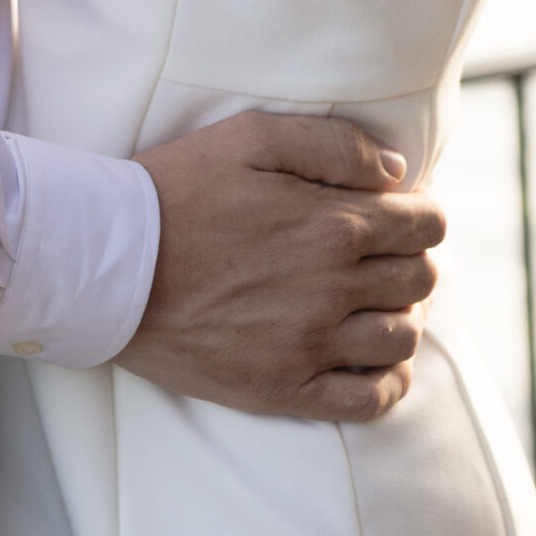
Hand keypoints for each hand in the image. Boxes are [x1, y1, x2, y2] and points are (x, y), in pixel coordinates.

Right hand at [118, 112, 443, 422]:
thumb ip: (334, 145)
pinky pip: (369, 401)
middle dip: (413, 259)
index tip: (399, 211)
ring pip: (403, 339)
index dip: (421, 213)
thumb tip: (398, 172)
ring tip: (376, 300)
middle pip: (421, 280)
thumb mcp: (250, 135)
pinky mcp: (283, 389)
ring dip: (402, 315)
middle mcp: (331, 288)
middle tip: (382, 252)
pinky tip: (372, 359)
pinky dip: (388, 382)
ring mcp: (309, 346)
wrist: (109, 264)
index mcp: (331, 224)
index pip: (426, 225)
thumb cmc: (177, 189)